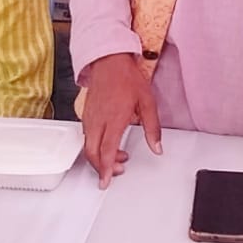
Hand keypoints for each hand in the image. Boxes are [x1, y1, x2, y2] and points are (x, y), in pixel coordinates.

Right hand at [79, 53, 161, 188]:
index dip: (105, 169)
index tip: (106, 181)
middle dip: (101, 168)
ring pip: (88, 146)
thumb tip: (157, 147)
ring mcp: (89, 117)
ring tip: (118, 156)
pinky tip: (108, 143)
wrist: (109, 60)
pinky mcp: (86, 114)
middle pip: (92, 153)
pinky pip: (87, 136)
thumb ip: (153, 128)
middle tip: (115, 172)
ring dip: (100, 157)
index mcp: (114, 118)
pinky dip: (95, 146)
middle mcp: (98, 120)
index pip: (106, 151)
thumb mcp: (148, 102)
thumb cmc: (127, 78)